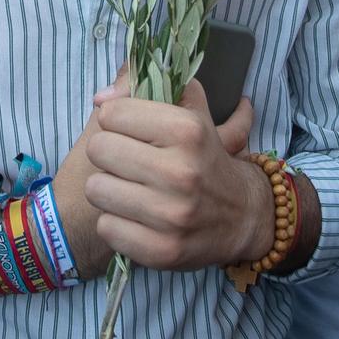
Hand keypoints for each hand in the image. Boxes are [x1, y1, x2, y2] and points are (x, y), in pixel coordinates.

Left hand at [79, 78, 271, 272]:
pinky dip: (117, 222)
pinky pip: (106, 226)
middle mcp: (180, 172)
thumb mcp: (190, 111)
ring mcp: (171, 215)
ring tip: (130, 189)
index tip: (130, 131)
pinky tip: (137, 217)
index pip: (111, 114)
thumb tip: (100, 98)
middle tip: (127, 161)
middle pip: (98, 149)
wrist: (243, 216)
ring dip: (109, 189)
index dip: (116, 120)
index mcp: (187, 130)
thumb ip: (144, 88)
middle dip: (109, 153)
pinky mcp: (160, 250)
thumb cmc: (205, 157)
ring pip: (96, 189)